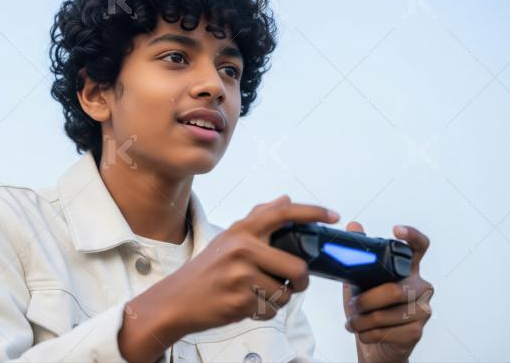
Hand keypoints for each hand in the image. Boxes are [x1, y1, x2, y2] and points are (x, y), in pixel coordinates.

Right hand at [118, 195, 339, 361]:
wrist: (177, 299)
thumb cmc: (206, 270)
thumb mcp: (228, 238)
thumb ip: (258, 219)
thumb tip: (285, 198)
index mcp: (241, 230)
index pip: (283, 214)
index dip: (312, 212)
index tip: (332, 215)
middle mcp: (242, 248)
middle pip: (297, 266)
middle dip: (301, 281)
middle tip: (293, 283)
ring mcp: (241, 275)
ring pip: (286, 292)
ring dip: (278, 299)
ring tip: (256, 294)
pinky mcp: (241, 300)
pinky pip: (272, 309)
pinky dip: (264, 312)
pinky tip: (246, 305)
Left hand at [342, 222, 433, 362]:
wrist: (377, 344)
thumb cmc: (370, 309)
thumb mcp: (359, 281)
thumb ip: (358, 257)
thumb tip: (353, 225)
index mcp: (408, 269)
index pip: (419, 247)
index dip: (412, 235)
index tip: (395, 229)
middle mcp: (421, 286)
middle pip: (394, 290)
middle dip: (366, 300)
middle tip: (352, 305)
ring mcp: (423, 309)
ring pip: (387, 314)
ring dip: (362, 321)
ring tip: (352, 322)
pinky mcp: (417, 331)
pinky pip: (387, 332)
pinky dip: (368, 334)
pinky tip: (363, 334)